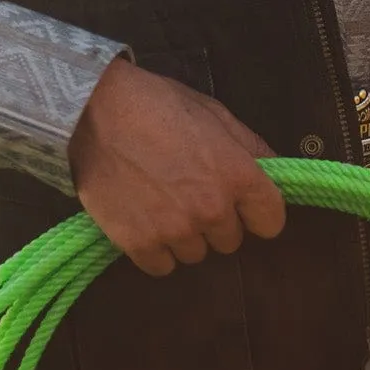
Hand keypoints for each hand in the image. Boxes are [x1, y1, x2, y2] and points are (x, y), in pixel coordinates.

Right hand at [66, 56, 286, 277]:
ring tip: (161, 201)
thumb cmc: (157, 103)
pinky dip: (155, 248)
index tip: (244, 203)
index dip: (258, 211)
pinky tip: (143, 218)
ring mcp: (176, 230)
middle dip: (216, 219)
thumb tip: (275, 168)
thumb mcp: (212, 112)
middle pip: (232, 240)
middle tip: (190, 190)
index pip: (271, 221)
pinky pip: (163, 266)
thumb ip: (248, 145)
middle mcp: (212, 209)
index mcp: (237, 174)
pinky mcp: (140, 245)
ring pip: (196, 254)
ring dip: (184, 235)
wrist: (94, 111)